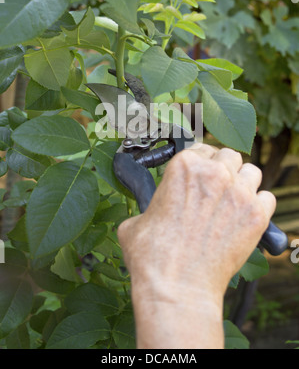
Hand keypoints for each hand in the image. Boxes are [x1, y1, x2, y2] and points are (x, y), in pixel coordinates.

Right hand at [117, 144, 275, 348]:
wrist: (178, 287)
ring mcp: (239, 193)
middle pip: (229, 156)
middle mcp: (214, 173)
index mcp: (184, 167)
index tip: (200, 174)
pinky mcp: (256, 216)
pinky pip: (268, 197)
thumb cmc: (154, 257)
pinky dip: (259, 204)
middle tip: (216, 188)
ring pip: (252, 171)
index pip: (201, 148)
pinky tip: (245, 217)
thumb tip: (150, 213)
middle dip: (223, 169)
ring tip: (233, 200)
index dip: (200, 162)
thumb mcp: (136, 223)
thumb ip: (148, 208)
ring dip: (243, 182)